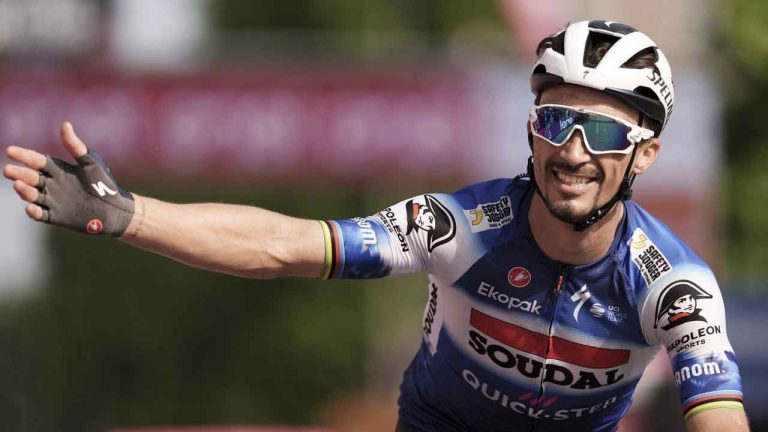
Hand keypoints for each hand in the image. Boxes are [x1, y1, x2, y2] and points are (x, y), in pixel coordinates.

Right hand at [3, 122, 134, 235]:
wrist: (116, 209)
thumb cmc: (104, 184)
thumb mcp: (90, 163)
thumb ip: (76, 146)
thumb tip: (65, 124)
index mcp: (58, 170)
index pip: (36, 161)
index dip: (23, 155)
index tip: (10, 150)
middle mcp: (52, 184)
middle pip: (30, 178)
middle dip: (19, 173)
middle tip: (8, 170)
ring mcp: (53, 201)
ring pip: (32, 195)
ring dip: (24, 191)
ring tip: (19, 185)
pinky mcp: (56, 216)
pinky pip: (41, 214)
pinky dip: (34, 211)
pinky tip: (31, 207)